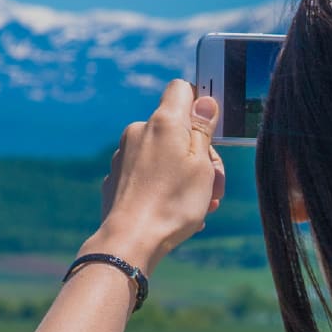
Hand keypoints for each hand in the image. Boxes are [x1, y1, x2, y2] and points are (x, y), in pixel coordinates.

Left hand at [90, 80, 225, 266]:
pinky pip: (148, 175)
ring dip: (185, 175)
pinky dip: (164, 187)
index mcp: (163, 122)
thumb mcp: (201, 165)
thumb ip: (202, 130)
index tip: (211, 129)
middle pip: (176, 129)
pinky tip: (176, 213)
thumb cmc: (173, 204)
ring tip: (201, 205)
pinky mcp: (117, 178)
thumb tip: (204, 101)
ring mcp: (124, 155)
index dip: (199, 103)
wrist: (130, 241)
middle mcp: (139, 132)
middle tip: (214, 184)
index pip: (182, 89)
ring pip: (164, 156)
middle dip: (199, 153)